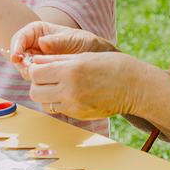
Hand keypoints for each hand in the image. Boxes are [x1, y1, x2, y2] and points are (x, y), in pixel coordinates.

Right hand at [9, 22, 114, 79]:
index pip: (20, 37)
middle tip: (30, 72)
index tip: (16, 56)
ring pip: (24, 68)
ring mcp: (37, 60)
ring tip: (44, 77)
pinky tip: (48, 84)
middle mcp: (34, 46)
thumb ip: (59, 41)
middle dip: (21, 64)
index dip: (15, 46)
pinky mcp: (43, 73)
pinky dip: (38, 82)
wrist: (98, 58)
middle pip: (18, 55)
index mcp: (38, 32)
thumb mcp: (75, 40)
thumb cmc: (86, 43)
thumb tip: (42, 43)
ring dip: (30, 74)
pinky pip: (35, 78)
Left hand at [27, 52, 155, 120]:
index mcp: (69, 71)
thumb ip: (57, 58)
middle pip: (35, 91)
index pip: (35, 73)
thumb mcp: (84, 55)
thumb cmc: (112, 65)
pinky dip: (59, 102)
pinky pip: (58, 110)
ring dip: (46, 94)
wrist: (135, 86)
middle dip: (37, 83)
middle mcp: (69, 90)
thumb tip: (36, 61)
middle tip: (47, 76)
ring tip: (58, 85)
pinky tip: (70, 93)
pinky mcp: (79, 115)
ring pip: (44, 104)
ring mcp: (74, 106)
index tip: (41, 65)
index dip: (35, 68)